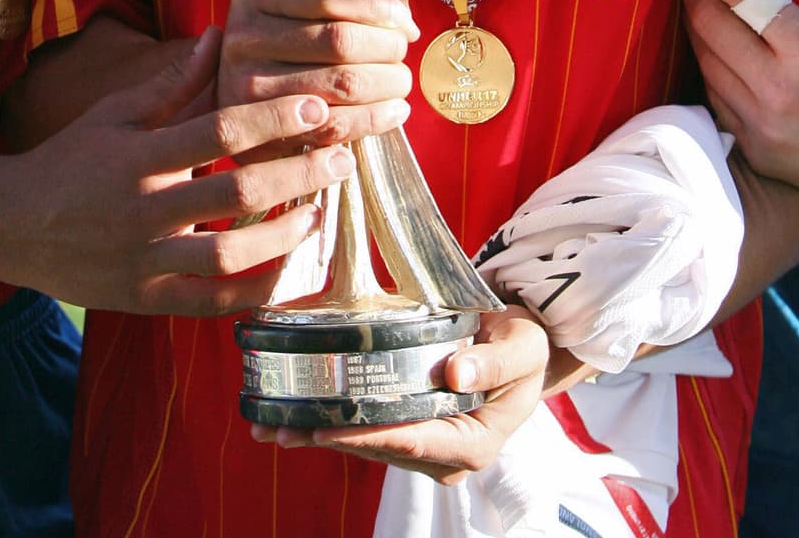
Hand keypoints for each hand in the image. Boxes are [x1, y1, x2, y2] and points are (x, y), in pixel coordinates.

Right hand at [4, 27, 358, 313]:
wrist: (9, 225)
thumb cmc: (71, 160)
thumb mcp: (115, 112)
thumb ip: (173, 80)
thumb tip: (221, 32)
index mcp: (139, 155)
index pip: (219, 131)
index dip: (273, 118)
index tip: (317, 106)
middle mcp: (144, 209)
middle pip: (237, 189)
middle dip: (298, 172)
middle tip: (340, 159)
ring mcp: (144, 260)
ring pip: (232, 253)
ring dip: (286, 232)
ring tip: (319, 211)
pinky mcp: (145, 298)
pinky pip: (212, 302)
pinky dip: (256, 290)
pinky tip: (289, 268)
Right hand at [218, 0, 415, 142]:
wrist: (240, 105)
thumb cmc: (288, 44)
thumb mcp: (302, 7)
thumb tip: (402, 16)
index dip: (379, 6)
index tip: (406, 21)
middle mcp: (243, 39)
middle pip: (340, 40)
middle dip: (388, 46)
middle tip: (402, 52)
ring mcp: (246, 89)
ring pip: (343, 83)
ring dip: (388, 83)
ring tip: (401, 81)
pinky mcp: (262, 133)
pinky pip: (335, 126)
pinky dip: (375, 118)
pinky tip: (394, 111)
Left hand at [253, 306, 549, 482]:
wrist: (525, 344)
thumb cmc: (526, 343)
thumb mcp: (522, 346)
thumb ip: (494, 361)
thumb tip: (456, 375)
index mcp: (474, 443)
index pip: (412, 440)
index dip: (366, 436)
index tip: (326, 429)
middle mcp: (446, 454)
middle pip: (380, 447)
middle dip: (330, 438)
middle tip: (281, 426)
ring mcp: (428, 445)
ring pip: (367, 443)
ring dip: (321, 435)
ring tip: (272, 425)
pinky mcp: (414, 428)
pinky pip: (370, 430)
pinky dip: (333, 423)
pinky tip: (295, 418)